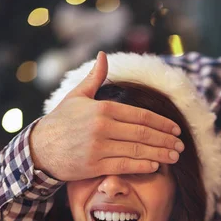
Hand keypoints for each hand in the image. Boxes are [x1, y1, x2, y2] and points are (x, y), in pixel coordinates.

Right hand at [30, 52, 183, 180]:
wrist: (40, 149)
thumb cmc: (61, 122)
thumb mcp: (76, 96)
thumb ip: (95, 78)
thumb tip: (104, 55)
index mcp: (102, 108)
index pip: (140, 116)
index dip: (161, 123)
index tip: (175, 129)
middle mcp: (102, 127)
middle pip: (143, 133)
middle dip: (165, 139)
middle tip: (181, 145)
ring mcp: (98, 147)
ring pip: (137, 150)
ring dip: (160, 154)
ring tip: (175, 157)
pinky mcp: (94, 165)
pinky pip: (124, 165)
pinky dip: (142, 166)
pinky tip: (156, 166)